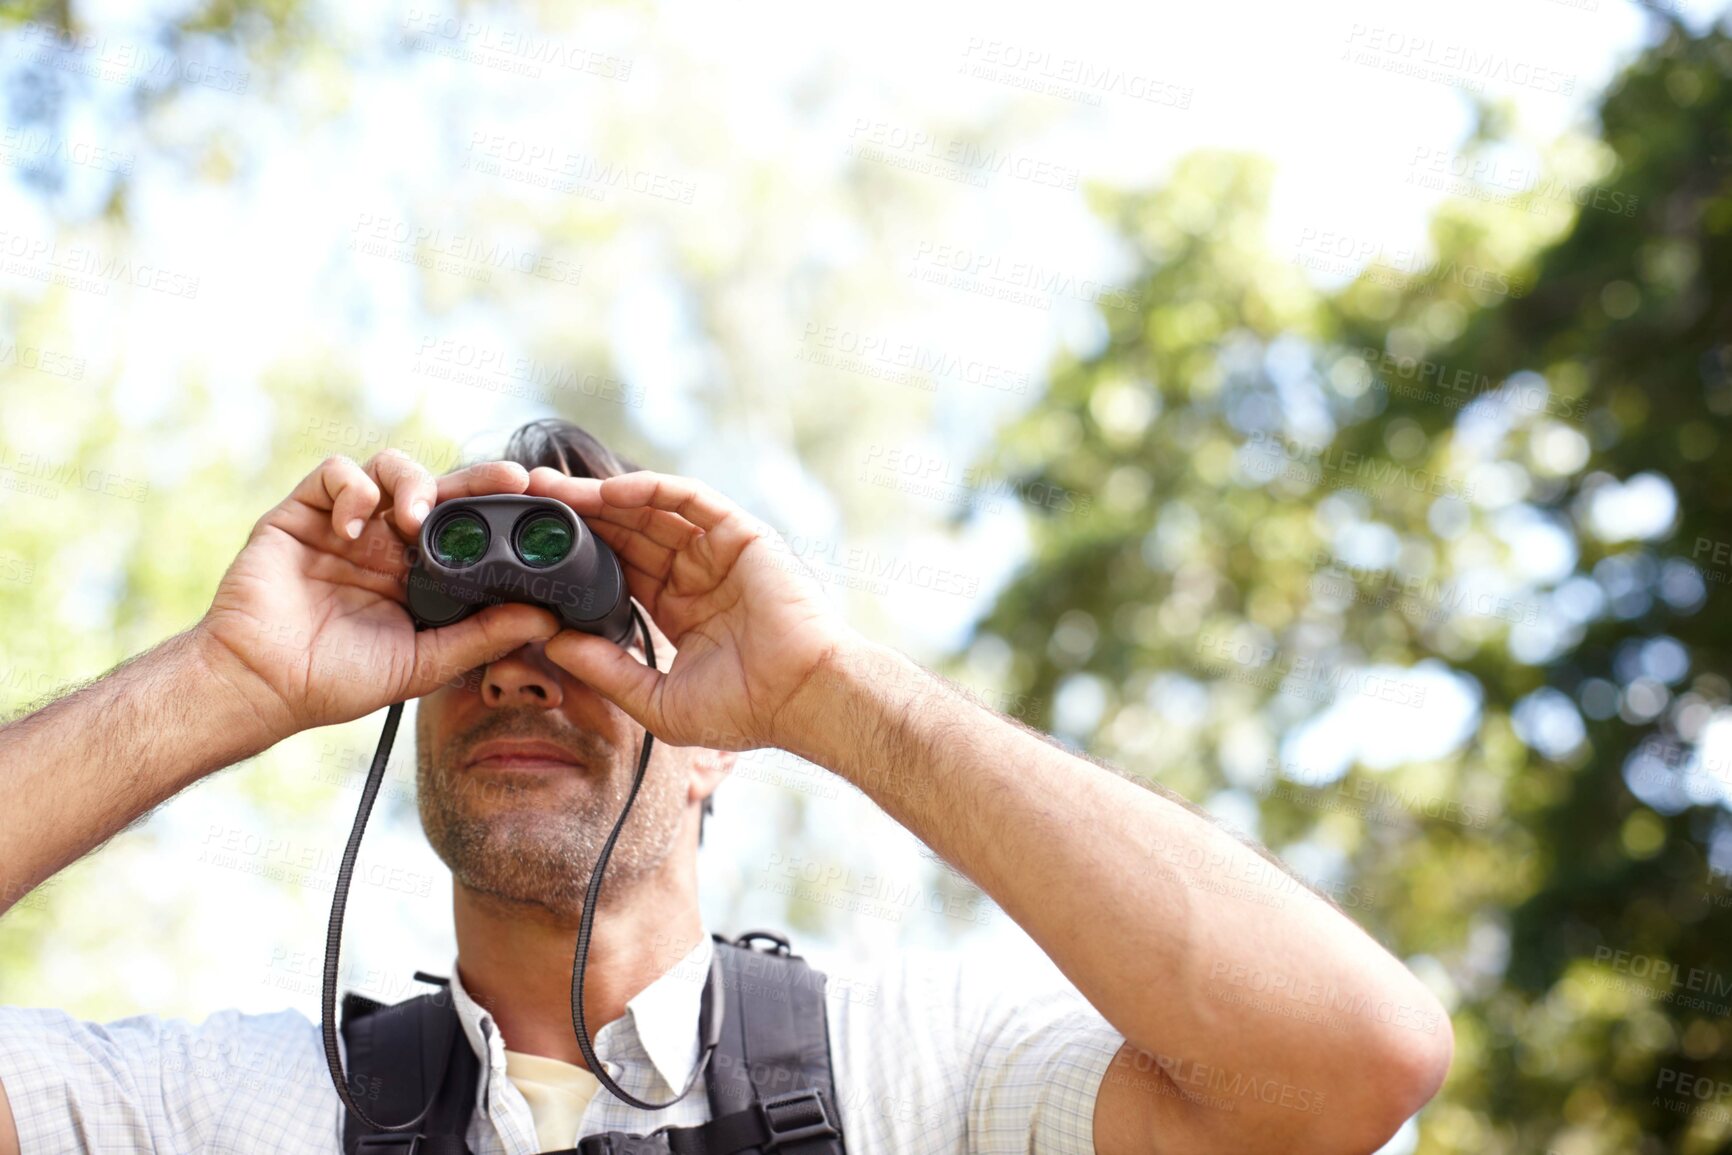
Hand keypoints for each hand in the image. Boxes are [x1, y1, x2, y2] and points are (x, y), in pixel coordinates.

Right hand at [196, 451, 560, 743]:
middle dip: (476, 480)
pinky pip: (334, 474)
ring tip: (413, 519)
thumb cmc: (338, 681)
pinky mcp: (301, 514)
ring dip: (413, 483)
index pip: (468, 527)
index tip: (537, 500)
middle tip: (509, 481)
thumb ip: (482, 637)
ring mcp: (346, 524)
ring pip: (391, 468)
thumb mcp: (424, 662)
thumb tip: (546, 619)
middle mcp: (387, 542)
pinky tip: (355, 527)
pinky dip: (352, 489)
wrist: (263, 686)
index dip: (499, 509)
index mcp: (419, 572)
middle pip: (439, 489)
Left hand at [526, 469, 862, 750]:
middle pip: (628, 532)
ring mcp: (719, 550)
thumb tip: (551, 644)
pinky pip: (689, 500)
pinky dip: (651, 489)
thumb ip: (607, 671)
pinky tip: (610, 490)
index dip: (577, 553)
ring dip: (603, 496)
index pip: (618, 569)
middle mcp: (697, 573)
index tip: (532, 546)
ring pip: (651, 510)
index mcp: (679, 608)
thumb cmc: (746, 710)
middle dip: (580, 514)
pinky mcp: (741, 533)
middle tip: (531, 497)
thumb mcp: (659, 701)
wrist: (805, 699)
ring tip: (555, 488)